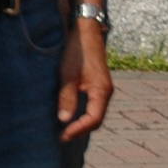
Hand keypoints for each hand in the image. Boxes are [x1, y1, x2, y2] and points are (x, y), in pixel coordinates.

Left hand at [57, 21, 112, 142]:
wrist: (84, 31)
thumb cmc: (76, 51)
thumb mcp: (68, 75)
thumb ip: (67, 97)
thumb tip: (64, 120)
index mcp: (102, 92)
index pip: (93, 120)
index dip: (78, 130)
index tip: (63, 136)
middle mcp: (105, 92)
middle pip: (96, 119)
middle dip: (80, 129)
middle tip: (62, 136)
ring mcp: (102, 87)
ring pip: (94, 112)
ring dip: (81, 122)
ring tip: (65, 129)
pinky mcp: (97, 83)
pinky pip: (92, 103)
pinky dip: (82, 112)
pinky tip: (70, 113)